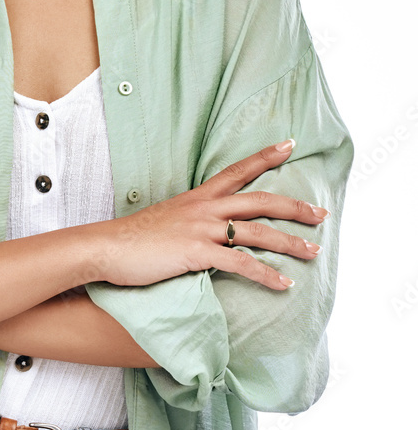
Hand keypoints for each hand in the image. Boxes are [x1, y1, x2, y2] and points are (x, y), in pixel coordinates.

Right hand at [90, 140, 328, 290]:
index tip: (289, 145)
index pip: (237, 169)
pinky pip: (240, 264)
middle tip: (321, 213)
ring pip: (257, 232)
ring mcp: (202, 229)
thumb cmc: (135, 238)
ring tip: (314, 251)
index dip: (265, 156)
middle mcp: (204, 208)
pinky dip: (266, 274)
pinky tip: (283, 284)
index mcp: (198, 197)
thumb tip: (207, 228)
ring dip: (290, 242)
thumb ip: (191, 219)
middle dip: (294, 206)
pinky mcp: (196, 252)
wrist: (107, 247)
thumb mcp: (167, 218)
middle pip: (259, 200)